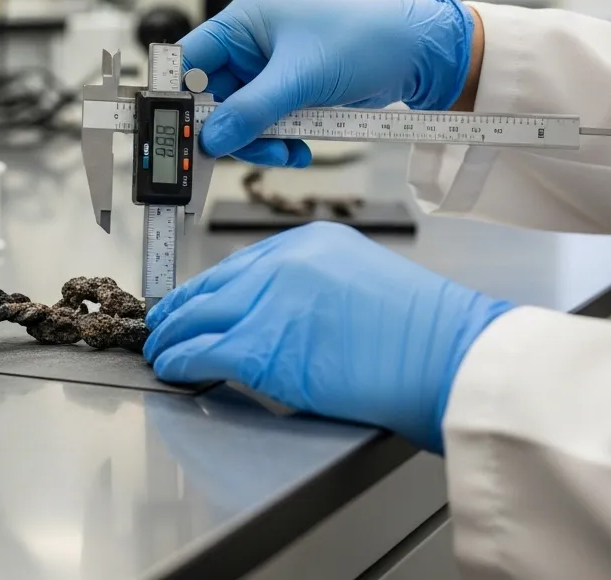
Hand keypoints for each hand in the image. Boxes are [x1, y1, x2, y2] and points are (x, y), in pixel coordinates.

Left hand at [143, 223, 512, 452]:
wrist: (452, 357)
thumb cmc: (425, 334)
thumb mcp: (361, 282)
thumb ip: (312, 289)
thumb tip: (275, 318)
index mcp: (308, 243)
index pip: (238, 265)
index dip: (206, 289)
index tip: (189, 301)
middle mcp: (283, 264)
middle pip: (211, 286)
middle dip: (179, 309)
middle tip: (160, 325)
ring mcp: (270, 302)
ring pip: (199, 317)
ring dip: (172, 337)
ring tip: (158, 350)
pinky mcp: (264, 345)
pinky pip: (204, 350)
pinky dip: (181, 360)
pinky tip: (173, 368)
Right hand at [179, 0, 475, 166]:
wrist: (419, 54)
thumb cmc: (365, 39)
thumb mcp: (301, 78)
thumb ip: (252, 110)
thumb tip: (212, 138)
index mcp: (241, 24)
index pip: (189, 62)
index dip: (179, 99)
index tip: (178, 133)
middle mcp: (249, 46)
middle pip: (212, 99)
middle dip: (231, 130)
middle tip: (246, 151)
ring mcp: (269, 72)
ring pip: (239, 119)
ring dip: (258, 142)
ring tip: (287, 152)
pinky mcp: (289, 94)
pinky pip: (265, 126)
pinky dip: (277, 143)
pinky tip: (299, 150)